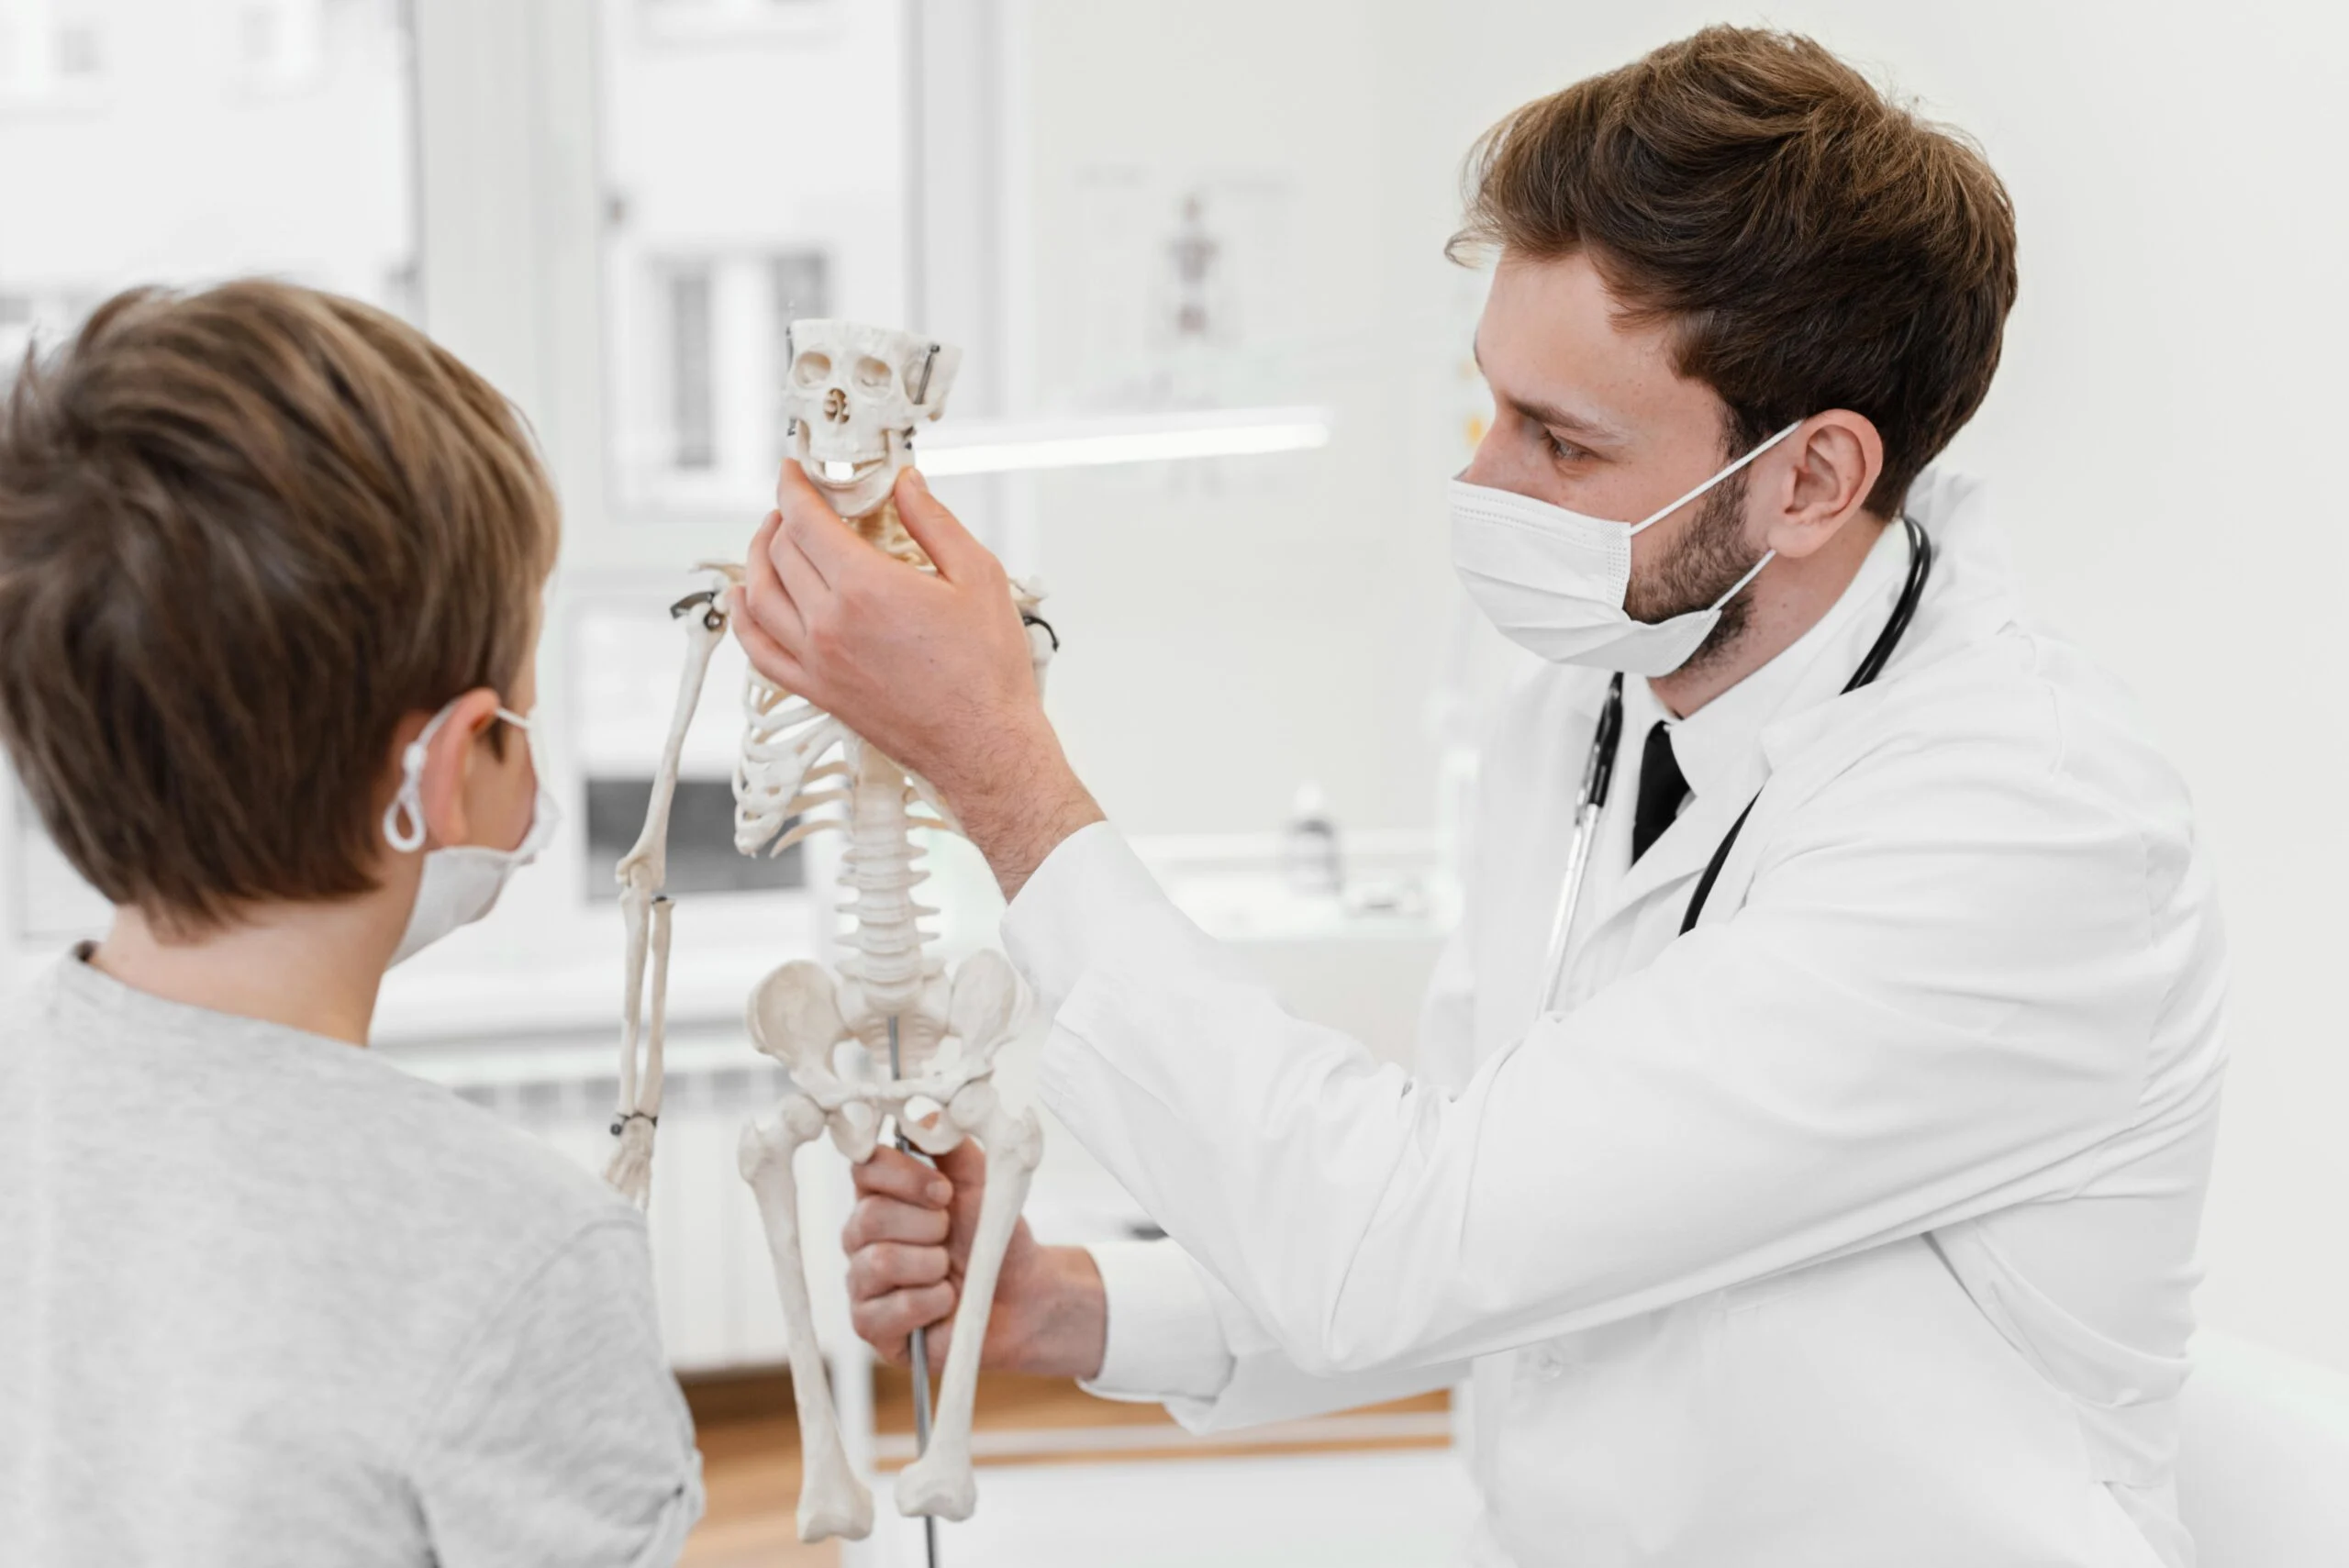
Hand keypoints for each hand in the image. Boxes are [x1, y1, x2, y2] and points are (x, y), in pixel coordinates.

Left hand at [732, 463, 1103, 897]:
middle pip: (780, 552)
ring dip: (758, 557)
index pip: (805, 520)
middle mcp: (829, 623)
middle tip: (802, 503)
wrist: (984, 746)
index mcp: (866, 588)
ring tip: (773, 539)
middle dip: (784, 517)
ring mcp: (816, 661)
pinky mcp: (817, 691)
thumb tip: (905, 483)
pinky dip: (745, 617)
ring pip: (759, 595)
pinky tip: (747, 598)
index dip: (793, 486)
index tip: (795, 471)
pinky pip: (759, 650)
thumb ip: (933, 522)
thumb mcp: (978, 576)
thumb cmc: (987, 671)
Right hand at [843, 1141, 1106, 1379]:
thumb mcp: (982, 1181)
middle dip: (927, 1227)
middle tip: (950, 1236)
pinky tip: (944, 1301)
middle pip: (869, 1217)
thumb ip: (951, 1144)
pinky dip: (929, 1303)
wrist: (1023, 1296)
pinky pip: (886, 1310)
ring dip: (931, 1265)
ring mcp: (862, 1281)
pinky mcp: (871, 1326)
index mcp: (882, 1194)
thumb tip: (924, 1115)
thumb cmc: (993, 1237)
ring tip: (949, 1271)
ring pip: (879, 1262)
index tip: (945, 1192)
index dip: (905, 1178)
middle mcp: (862, 1235)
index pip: (864, 1169)